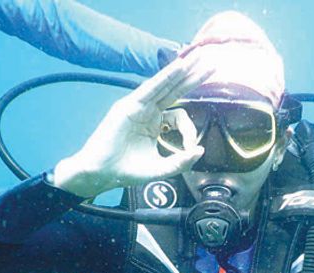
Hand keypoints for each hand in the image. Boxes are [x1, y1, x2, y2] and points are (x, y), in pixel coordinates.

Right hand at [54, 57, 210, 197]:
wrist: (102, 173)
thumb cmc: (126, 170)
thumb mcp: (161, 168)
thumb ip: (181, 162)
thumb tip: (200, 151)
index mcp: (155, 124)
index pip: (180, 116)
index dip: (190, 130)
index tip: (190, 148)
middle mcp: (147, 112)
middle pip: (174, 90)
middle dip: (192, 77)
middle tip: (211, 65)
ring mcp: (138, 107)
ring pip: (164, 84)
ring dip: (181, 70)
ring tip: (197, 58)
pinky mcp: (128, 106)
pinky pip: (150, 88)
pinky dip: (165, 77)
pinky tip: (178, 67)